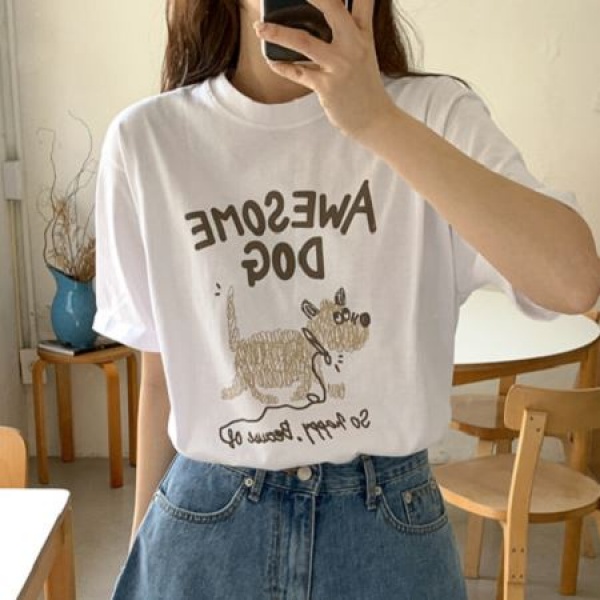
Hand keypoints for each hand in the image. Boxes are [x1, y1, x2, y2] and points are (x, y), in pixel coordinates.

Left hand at [254, 0, 396, 140]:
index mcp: (363, 34)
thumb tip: (317, 21)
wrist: (375, 119)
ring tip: (259, 28)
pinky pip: (297, 72)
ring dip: (277, 33)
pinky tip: (272, 60)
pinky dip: (282, 66)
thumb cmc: (365, 86)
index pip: (361, 0)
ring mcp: (339, 66)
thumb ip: (348, 32)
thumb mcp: (363, 53)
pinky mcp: (327, 87)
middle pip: (331, 8)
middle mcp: (353, 45)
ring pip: (303, 41)